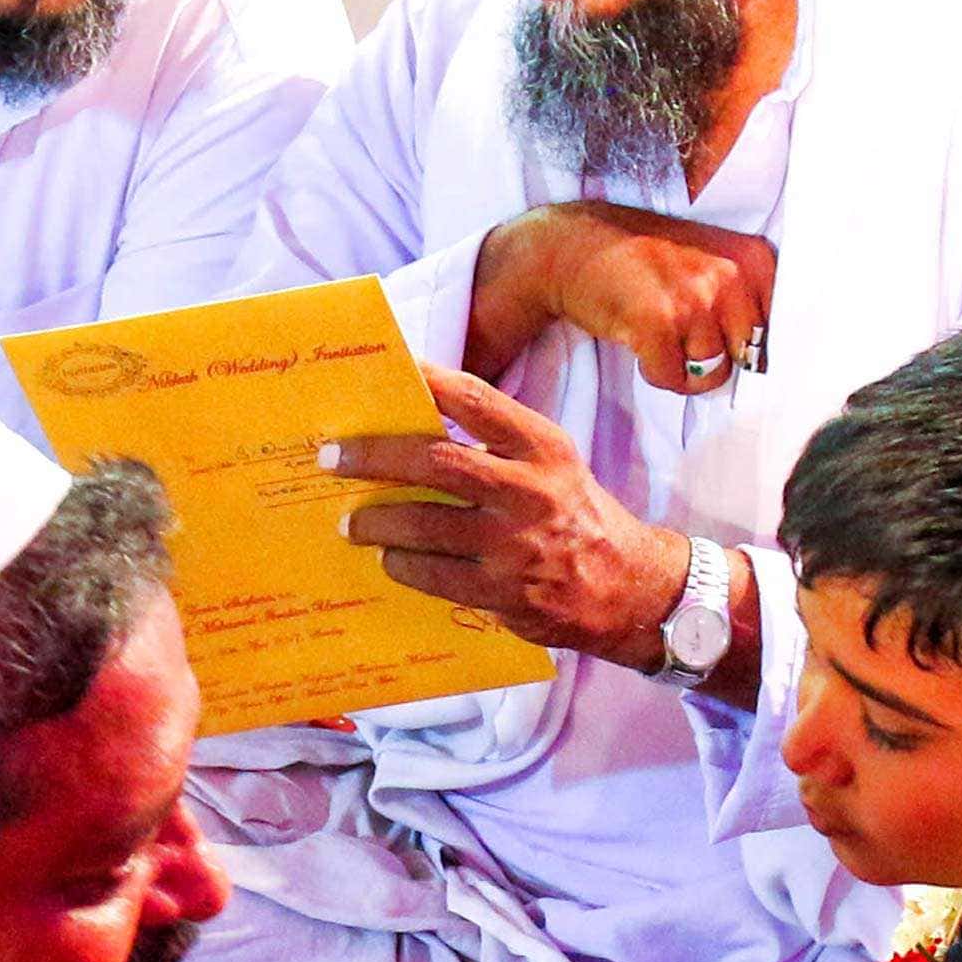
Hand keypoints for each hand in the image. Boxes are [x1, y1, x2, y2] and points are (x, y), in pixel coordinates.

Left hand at [325, 367, 691, 666]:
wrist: (631, 588)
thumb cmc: (575, 517)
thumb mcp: (551, 467)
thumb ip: (496, 445)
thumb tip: (414, 424)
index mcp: (542, 447)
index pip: (475, 400)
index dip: (426, 381)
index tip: (385, 369)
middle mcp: (531, 490)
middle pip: (435, 462)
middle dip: (373, 457)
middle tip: (331, 458)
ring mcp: (517, 544)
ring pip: (424, 525)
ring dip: (376, 522)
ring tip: (350, 522)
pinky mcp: (507, 592)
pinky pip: (434, 575)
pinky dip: (402, 565)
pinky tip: (388, 559)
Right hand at [475, 202, 774, 395]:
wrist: (574, 246)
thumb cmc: (644, 261)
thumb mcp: (709, 262)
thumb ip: (744, 302)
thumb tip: (768, 363)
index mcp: (752, 260)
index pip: (779, 331)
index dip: (750, 348)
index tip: (722, 338)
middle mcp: (730, 276)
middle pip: (747, 357)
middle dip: (715, 357)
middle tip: (681, 332)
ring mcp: (694, 299)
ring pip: (711, 374)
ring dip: (681, 366)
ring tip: (657, 332)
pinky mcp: (658, 323)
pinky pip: (673, 379)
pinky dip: (653, 372)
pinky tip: (638, 340)